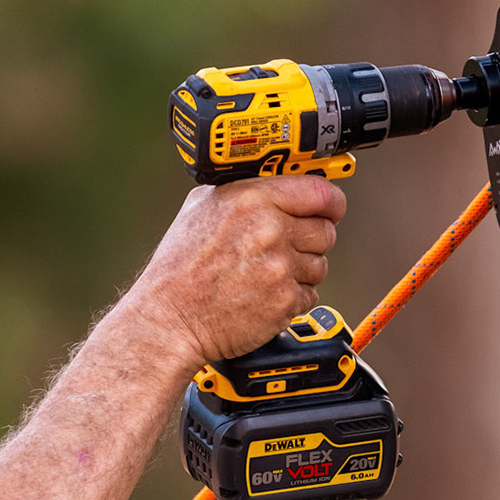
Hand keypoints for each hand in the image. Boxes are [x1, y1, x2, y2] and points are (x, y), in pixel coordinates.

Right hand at [123, 176, 346, 368]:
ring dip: (301, 271)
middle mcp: (270, 230)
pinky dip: (291, 298)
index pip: (320, 192)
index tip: (330, 208)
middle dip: (309, 240)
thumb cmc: (180, 267)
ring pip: (320, 265)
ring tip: (265, 275)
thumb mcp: (203, 206)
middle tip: (284, 248)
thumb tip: (281, 181)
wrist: (169, 318)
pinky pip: (309, 295)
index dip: (330, 202)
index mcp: (252, 199)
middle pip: (326, 231)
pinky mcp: (284, 302)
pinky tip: (262, 295)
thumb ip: (247, 190)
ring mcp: (280, 268)